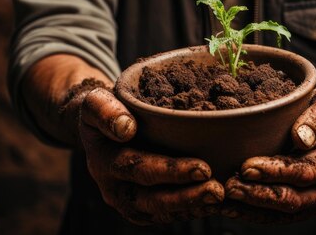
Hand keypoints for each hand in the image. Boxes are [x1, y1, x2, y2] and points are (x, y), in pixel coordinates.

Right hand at [74, 87, 224, 224]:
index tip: (203, 168)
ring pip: (161, 212)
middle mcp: (113, 188)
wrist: (100, 128)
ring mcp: (128, 201)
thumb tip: (126, 127)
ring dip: (192, 207)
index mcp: (104, 161)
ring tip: (219, 199)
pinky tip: (211, 203)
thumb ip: (104, 110)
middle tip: (217, 190)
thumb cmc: (103, 111)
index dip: (171, 171)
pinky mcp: (142, 207)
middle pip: (151, 199)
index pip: (138, 168)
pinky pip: (165, 214)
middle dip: (187, 197)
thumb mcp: (95, 102)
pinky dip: (189, 211)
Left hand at [222, 85, 315, 222]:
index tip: (246, 167)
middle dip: (257, 195)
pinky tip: (229, 206)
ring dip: (250, 208)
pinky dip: (252, 212)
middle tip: (229, 186)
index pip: (305, 172)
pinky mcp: (304, 205)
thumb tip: (301, 137)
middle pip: (292, 199)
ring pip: (282, 213)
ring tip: (223, 199)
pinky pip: (277, 215)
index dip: (274, 172)